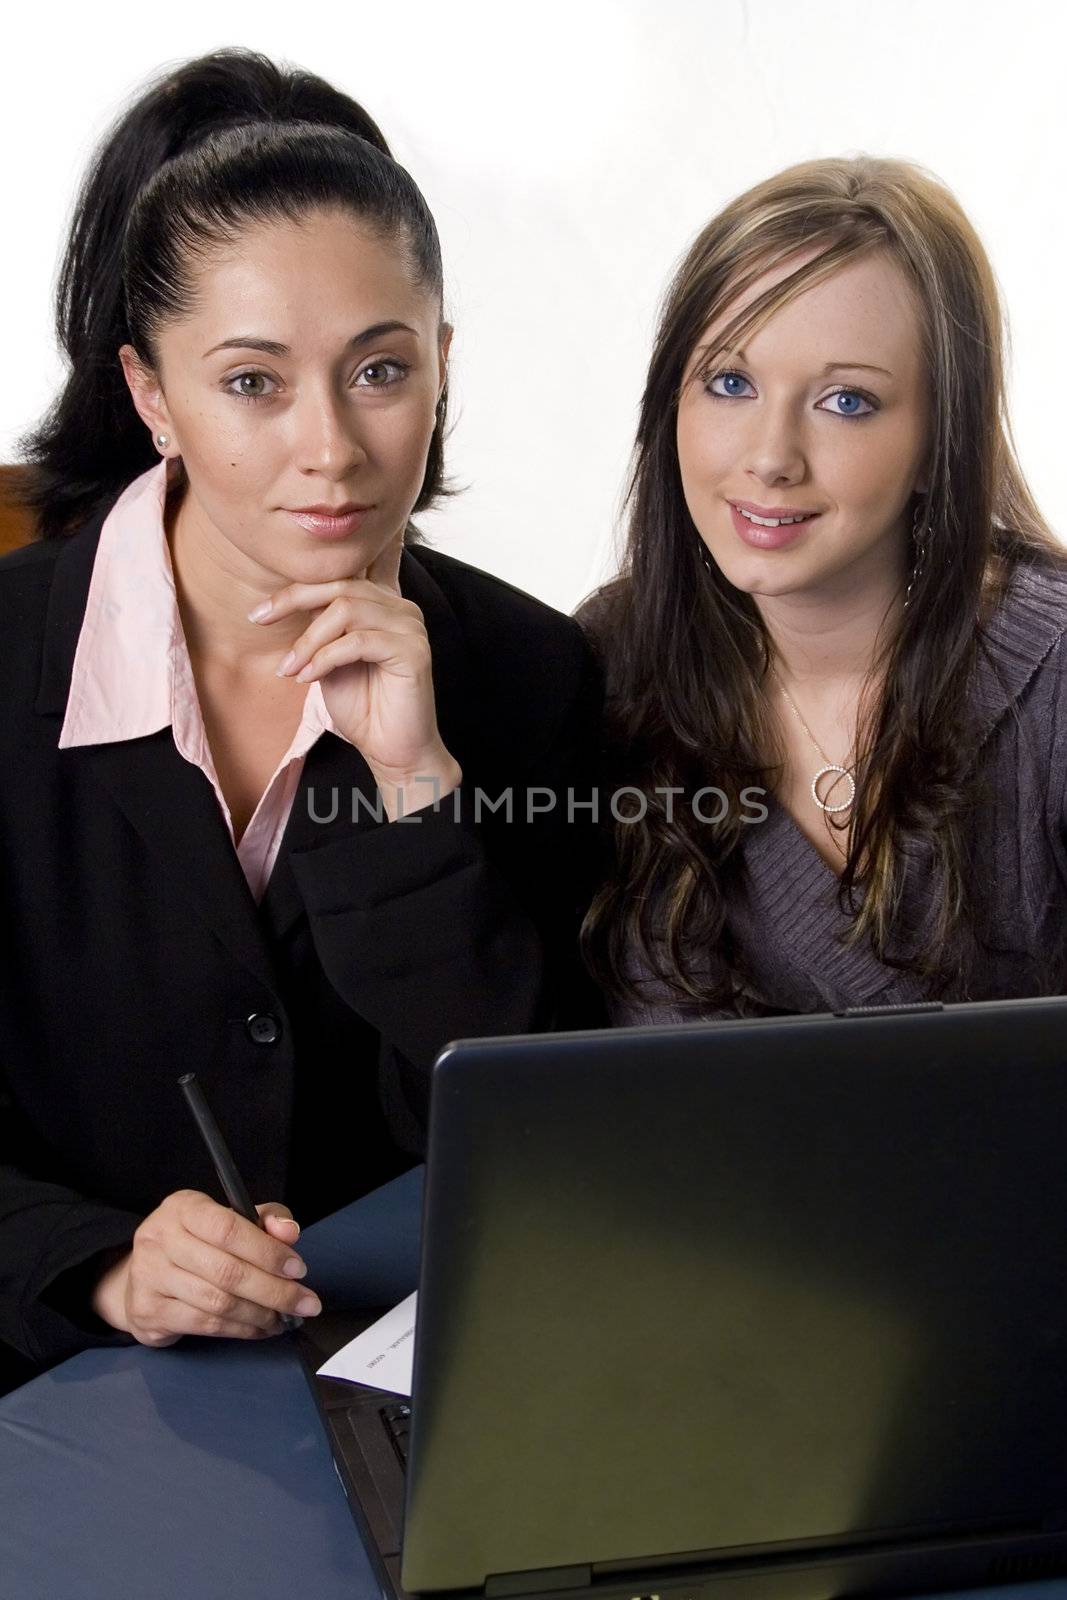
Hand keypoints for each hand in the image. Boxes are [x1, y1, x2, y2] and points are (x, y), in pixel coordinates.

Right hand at [90, 1192, 320, 1346]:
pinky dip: (240, 1329)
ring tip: (284, 1318)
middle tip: (305, 1303)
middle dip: (275, 1291)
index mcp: (184, 1207)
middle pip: (227, 1271)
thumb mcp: (230, 1219)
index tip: (299, 1269)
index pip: (229, 1229)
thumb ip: (265, 1220)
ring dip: (260, 1314)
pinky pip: (205, 1324)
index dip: (268, 1251)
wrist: (142, 1276)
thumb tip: (289, 1233)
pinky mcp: (148, 1311)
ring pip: (218, 1302)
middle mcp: (160, 1238)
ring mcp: (149, 1276)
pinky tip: (260, 1328)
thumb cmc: (197, 1243)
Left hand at [250, 533, 460, 818]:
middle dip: (293, 600)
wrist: (391, 749)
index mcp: (382, 603)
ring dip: (309, 639)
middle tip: (259, 620)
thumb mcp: (329, 657)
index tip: (261, 609)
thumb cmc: (362, 706)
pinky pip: (358, 641)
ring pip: (347, 609)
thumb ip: (321, 625)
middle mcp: (401, 607)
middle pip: (340, 584)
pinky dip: (325, 658)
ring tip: (289, 668)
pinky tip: (308, 677)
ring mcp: (410, 626)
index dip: (301, 581)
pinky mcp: (413, 651)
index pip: (343, 571)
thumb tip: (289, 599)